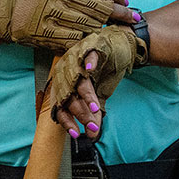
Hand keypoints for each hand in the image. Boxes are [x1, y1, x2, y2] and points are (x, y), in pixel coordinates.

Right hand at [0, 0, 122, 50]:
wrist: (10, 11)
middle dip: (119, 14)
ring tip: (117, 31)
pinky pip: (74, 40)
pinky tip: (97, 42)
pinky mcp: (49, 35)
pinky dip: (88, 42)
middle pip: (99, 8)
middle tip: (132, 19)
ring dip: (106, 29)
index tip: (126, 2)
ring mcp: (55, 18)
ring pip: (90, 25)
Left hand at [42, 26, 146, 140]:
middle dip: (81, 114)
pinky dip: (89, 63)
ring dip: (86, 96)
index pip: (61, 107)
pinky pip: (88, 56)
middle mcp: (66, 74)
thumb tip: (93, 134)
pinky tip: (90, 70)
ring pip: (79, 81)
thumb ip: (94, 114)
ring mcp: (77, 61)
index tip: (75, 134)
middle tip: (92, 127)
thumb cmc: (104, 71)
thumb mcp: (99, 95)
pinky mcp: (91, 48)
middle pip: (71, 97)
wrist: (116, 44)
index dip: (67, 121)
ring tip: (94, 109)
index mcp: (65, 86)